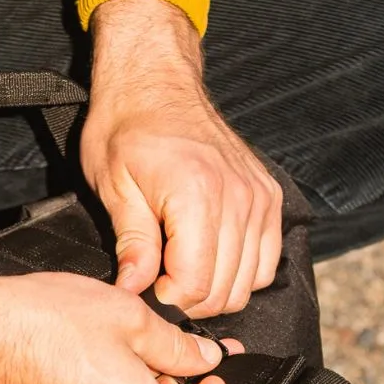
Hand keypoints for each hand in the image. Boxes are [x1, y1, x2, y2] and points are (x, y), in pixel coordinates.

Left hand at [82, 0, 282, 316]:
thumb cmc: (126, 129)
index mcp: (196, 195)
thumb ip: (131, 243)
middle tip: (159, 284)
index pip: (195, 284)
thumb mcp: (114, 185)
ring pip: (249, 282)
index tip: (145, 287)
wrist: (156, 82)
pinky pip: (267, 261)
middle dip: (189, 301)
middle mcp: (238, 198)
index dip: (166, 300)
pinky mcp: (269, 197)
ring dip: (215, 291)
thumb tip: (133, 291)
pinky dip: (242, 274)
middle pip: (225, 291)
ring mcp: (260, 198)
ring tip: (182, 272)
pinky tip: (210, 260)